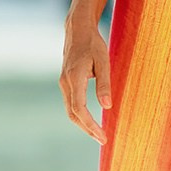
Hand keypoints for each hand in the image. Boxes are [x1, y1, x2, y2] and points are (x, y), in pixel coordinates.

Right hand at [59, 19, 111, 141]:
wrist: (77, 31)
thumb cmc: (93, 44)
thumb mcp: (103, 61)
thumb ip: (104, 84)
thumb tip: (107, 107)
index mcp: (74, 78)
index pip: (79, 109)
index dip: (90, 125)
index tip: (102, 136)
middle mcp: (65, 83)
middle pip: (73, 114)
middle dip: (87, 129)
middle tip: (103, 140)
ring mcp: (64, 83)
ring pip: (70, 110)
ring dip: (83, 124)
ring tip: (98, 134)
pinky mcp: (66, 83)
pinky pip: (71, 104)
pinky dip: (80, 115)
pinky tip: (91, 121)